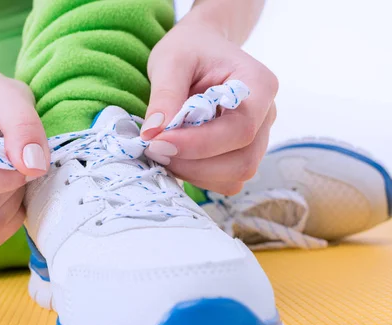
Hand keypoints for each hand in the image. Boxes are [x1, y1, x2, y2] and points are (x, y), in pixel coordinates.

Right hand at [0, 68, 49, 246]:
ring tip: (14, 168)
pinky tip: (13, 187)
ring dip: (15, 200)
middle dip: (12, 187)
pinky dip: (14, 214)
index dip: (0, 178)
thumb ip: (23, 125)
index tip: (23, 159)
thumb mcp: (10, 96)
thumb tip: (33, 166)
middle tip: (20, 158)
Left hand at [141, 18, 277, 194]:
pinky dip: (198, 177)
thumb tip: (153, 134)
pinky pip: (226, 180)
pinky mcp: (241, 153)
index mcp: (260, 85)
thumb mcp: (171, 60)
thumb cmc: (189, 49)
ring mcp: (258, 138)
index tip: (158, 142)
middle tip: (155, 149)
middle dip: (194, 164)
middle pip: (242, 161)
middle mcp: (267, 115)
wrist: (201, 48)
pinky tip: (176, 157)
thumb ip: (164, 95)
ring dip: (194, 174)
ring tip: (163, 151)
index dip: (198, 144)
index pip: (241, 130)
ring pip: (235, 177)